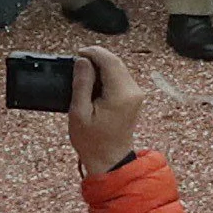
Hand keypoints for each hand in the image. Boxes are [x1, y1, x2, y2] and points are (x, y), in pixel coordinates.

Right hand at [66, 47, 151, 178]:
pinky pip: (120, 78)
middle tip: (77, 61)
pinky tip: (93, 82)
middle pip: (116, 63)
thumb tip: (82, 61)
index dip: (93, 53)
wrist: (110, 159)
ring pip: (119, 68)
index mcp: (121, 94)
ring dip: (102, 66)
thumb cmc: (92, 141)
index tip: (77, 53)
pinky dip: (107, 75)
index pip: (110, 61)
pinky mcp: (133, 97)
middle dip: (97, 58)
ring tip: (82, 72)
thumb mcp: (79, 112)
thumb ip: (82, 84)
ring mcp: (136, 94)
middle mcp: (133, 91)